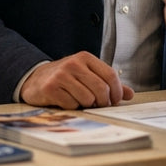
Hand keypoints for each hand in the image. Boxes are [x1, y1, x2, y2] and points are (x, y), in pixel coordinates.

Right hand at [19, 51, 133, 108]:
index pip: (110, 75)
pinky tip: (66, 100)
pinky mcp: (51, 88)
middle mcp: (74, 64)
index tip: (115, 100)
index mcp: (85, 58)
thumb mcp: (87, 75)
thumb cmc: (66, 78)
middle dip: (103, 102)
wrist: (36, 79)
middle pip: (101, 88)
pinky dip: (72, 107)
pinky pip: (72, 104)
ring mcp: (61, 75)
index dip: (116, 91)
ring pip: (88, 99)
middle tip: (99, 105)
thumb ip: (108, 83)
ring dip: (86, 105)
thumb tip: (129, 94)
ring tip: (80, 100)